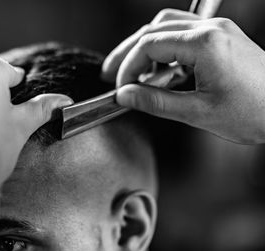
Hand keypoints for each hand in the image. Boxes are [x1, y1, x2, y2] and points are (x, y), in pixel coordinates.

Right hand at [102, 9, 264, 143]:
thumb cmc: (256, 112)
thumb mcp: (198, 113)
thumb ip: (156, 102)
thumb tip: (126, 95)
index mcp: (205, 44)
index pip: (149, 45)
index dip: (128, 67)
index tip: (121, 88)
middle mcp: (211, 29)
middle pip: (153, 29)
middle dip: (128, 52)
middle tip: (111, 73)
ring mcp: (217, 30)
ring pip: (167, 25)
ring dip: (145, 46)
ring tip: (133, 70)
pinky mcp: (221, 37)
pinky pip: (183, 32)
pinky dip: (164, 47)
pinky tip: (160, 68)